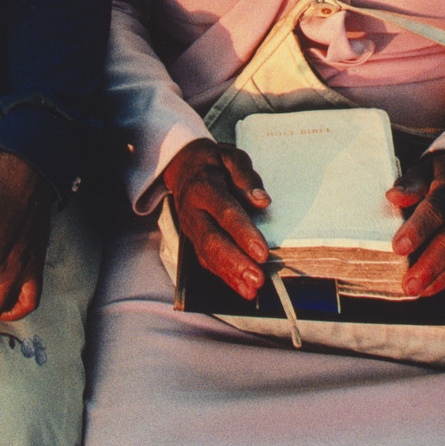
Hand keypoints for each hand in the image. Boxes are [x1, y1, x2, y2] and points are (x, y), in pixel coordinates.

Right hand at [163, 138, 270, 300]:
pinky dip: (224, 277)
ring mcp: (191, 228)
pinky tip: (241, 288)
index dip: (243, 234)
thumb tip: (262, 201)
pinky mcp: (193, 240)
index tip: (261, 252)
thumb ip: (245, 176)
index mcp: (204, 187)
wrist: (182, 167)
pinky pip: (206, 261)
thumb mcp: (230, 156)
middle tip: (257, 278)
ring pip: (207, 255)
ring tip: (251, 289)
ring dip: (230, 275)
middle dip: (235, 262)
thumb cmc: (212, 163)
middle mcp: (194, 211)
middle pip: (212, 240)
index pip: (225, 213)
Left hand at [387, 148, 444, 296]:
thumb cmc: (443, 176)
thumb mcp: (425, 170)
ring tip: (420, 291)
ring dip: (443, 277)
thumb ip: (410, 184)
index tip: (398, 248)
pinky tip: (439, 285)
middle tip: (410, 285)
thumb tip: (394, 197)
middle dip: (431, 265)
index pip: (436, 209)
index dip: (418, 229)